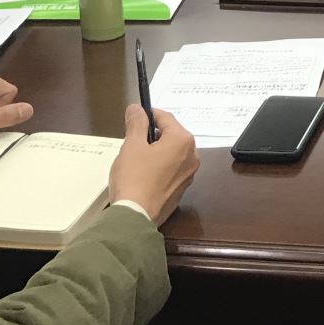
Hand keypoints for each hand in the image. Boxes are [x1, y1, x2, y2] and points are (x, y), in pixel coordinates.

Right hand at [109, 104, 198, 225]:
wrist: (136, 216)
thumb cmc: (134, 177)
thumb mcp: (131, 146)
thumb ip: (136, 124)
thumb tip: (137, 108)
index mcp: (183, 140)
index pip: (165, 117)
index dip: (147, 114)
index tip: (133, 116)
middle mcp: (192, 155)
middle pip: (170, 135)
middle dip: (151, 135)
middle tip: (131, 142)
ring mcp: (189, 174)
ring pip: (171, 153)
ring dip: (155, 151)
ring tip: (135, 160)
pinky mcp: (181, 189)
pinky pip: (171, 170)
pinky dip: (159, 167)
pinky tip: (142, 175)